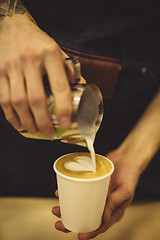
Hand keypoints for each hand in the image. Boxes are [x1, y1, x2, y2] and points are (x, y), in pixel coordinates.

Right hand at [0, 14, 84, 137]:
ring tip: (36, 131)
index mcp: (50, 54)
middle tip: (49, 134)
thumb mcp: (58, 52)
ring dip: (28, 121)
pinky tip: (19, 124)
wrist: (13, 27)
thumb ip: (69, 72)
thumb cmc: (39, 43)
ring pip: (18, 102)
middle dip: (43, 121)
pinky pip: (3, 99)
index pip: (59, 86)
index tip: (66, 123)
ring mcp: (12, 67)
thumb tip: (81, 91)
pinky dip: (11, 116)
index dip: (64, 108)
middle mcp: (30, 60)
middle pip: (36, 99)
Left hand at [52, 149, 139, 238]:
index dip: (90, 232)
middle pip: (85, 217)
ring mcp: (95, 195)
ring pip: (79, 205)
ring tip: (56, 208)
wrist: (126, 159)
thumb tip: (104, 218)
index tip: (80, 236)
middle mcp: (102, 204)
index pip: (101, 226)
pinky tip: (60, 192)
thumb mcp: (126, 190)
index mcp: (112, 210)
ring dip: (66, 209)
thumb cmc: (129, 176)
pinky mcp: (90, 185)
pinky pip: (77, 190)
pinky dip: (68, 192)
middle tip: (59, 224)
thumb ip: (115, 202)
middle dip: (71, 223)